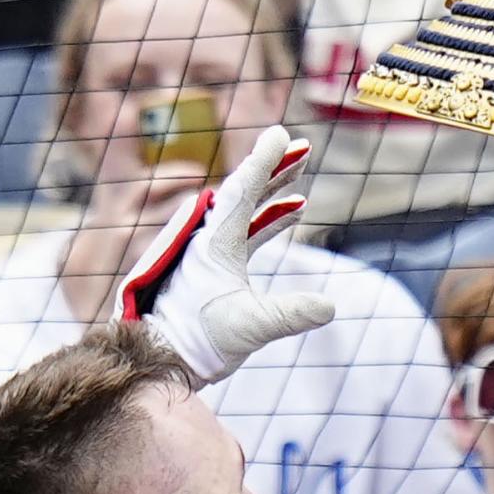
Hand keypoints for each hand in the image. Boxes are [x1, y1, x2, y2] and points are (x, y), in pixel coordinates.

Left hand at [108, 126, 333, 383]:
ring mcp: (213, 251)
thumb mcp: (250, 326)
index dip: (264, 162)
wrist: (163, 358)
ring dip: (274, 189)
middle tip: (300, 144)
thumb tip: (329, 307)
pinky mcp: (217, 266)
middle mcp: (211, 238)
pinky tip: (295, 209)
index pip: (242, 190)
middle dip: (274, 167)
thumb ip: (290, 314)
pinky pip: (249, 229)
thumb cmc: (198, 340)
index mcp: (216, 242)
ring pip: (247, 207)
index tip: (280, 134)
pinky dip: (270, 216)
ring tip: (301, 169)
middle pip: (245, 190)